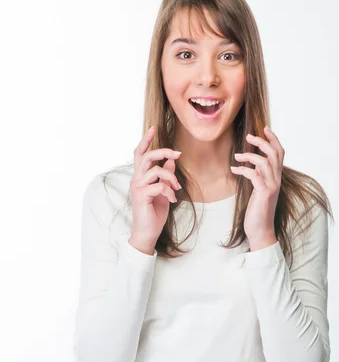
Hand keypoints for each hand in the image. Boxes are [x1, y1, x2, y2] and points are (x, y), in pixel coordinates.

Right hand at [129, 126, 181, 248]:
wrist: (147, 232)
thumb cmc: (154, 213)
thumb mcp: (164, 191)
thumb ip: (166, 176)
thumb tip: (172, 161)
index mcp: (140, 176)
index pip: (140, 154)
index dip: (146, 140)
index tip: (154, 128)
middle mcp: (136, 179)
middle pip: (147, 156)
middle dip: (163, 151)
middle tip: (178, 153)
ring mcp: (138, 187)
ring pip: (156, 170)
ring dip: (171, 177)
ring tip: (177, 188)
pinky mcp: (142, 196)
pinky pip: (159, 186)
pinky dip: (169, 192)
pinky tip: (172, 199)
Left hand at [230, 126, 283, 244]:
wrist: (261, 231)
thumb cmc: (258, 211)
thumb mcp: (259, 190)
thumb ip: (259, 177)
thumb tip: (252, 164)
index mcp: (277, 178)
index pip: (280, 153)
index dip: (274, 139)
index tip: (264, 129)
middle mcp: (277, 180)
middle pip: (274, 153)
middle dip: (262, 141)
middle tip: (248, 136)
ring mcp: (272, 186)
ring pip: (264, 162)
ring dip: (249, 155)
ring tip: (236, 157)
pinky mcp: (264, 193)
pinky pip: (254, 175)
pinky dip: (243, 169)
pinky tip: (234, 169)